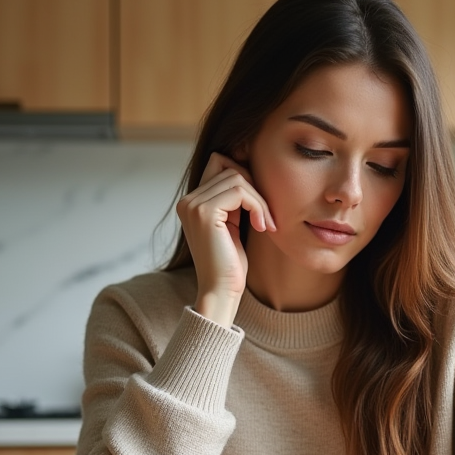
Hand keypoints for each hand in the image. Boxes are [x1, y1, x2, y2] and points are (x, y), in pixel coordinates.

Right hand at [176, 153, 274, 326]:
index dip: (245, 177)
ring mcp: (193, 205)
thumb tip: (248, 170)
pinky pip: (240, 191)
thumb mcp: (232, 224)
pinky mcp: (205, 213)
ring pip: (237, 177)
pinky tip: (263, 227)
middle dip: (254, 186)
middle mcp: (187, 200)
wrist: (221, 291)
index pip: (220, 163)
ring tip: (266, 224)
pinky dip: (258, 205)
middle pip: (228, 165)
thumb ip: (233, 200)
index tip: (260, 205)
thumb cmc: (230, 264)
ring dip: (259, 199)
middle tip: (265, 215)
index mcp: (191, 202)